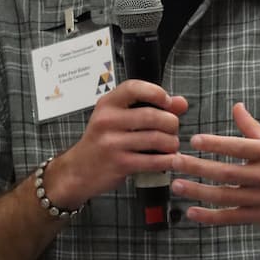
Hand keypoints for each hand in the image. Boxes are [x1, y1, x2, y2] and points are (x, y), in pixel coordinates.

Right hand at [47, 80, 187, 207]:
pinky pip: (152, 161)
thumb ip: (150, 107)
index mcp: (107, 104)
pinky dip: (167, 160)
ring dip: (171, 143)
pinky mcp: (119, 164)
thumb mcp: (118, 118)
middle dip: (171, 122)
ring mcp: (112, 143)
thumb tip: (181, 103)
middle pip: (151, 116)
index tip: (167, 101)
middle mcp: (107, 121)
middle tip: (173, 128)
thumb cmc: (103, 140)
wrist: (78, 170)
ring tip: (172, 145)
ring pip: (155, 139)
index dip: (155, 92)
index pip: (133, 88)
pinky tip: (170, 159)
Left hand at [170, 102, 259, 234]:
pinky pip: (231, 217)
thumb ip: (254, 129)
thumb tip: (236, 106)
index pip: (241, 147)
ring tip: (176, 185)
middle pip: (227, 172)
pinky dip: (210, 217)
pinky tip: (191, 212)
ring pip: (225, 196)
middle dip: (198, 167)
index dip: (217, 144)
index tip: (194, 139)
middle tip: (173, 161)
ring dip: (198, 191)